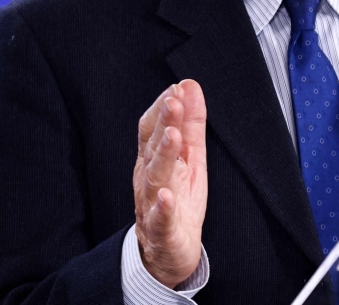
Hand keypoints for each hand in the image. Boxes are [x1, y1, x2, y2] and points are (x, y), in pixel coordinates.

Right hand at [133, 80, 207, 287]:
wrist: (167, 251)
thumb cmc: (178, 198)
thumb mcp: (190, 157)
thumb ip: (190, 123)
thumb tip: (189, 86)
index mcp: (153, 159)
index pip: (152, 129)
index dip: (162, 109)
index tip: (176, 89)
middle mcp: (148, 179)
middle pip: (153, 149)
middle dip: (164, 124)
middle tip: (173, 102)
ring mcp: (152, 205)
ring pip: (154, 179)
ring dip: (163, 156)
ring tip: (173, 136)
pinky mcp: (162, 231)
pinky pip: (160, 219)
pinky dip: (162, 208)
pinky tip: (167, 196)